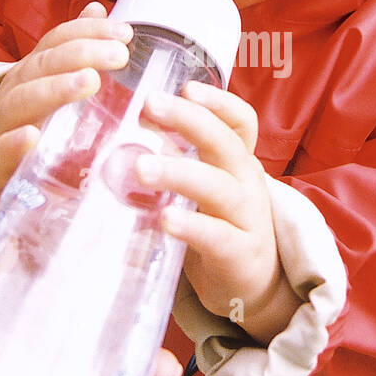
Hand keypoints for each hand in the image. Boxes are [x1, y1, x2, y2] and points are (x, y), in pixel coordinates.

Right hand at [0, 3, 133, 204]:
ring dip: (56, 89)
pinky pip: (3, 149)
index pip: (57, 40)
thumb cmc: (38, 113)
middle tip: (118, 56)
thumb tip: (98, 7)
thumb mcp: (56, 77)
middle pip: (45, 64)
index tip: (125, 33)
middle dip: (81, 55)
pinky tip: (32, 138)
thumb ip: (77, 45)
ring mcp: (6, 121)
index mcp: (34, 67)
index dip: (88, 31)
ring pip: (24, 100)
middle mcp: (17, 87)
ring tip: (90, 82)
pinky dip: (15, 143)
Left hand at [136, 81, 300, 343]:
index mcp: (238, 161)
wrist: (251, 287)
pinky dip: (190, 226)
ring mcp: (248, 218)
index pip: (241, 121)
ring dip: (179, 172)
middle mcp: (247, 182)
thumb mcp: (202, 186)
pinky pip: (216, 236)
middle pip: (226, 143)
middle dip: (188, 121)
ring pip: (218, 187)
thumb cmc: (218, 225)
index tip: (185, 88)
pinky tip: (163, 220)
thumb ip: (174, 157)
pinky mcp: (239, 254)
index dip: (218, 102)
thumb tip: (124, 125)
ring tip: (141, 167)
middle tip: (149, 105)